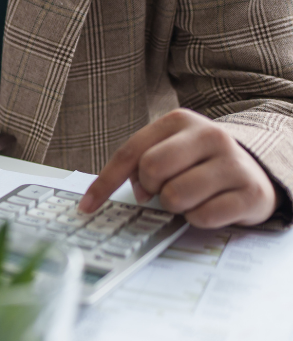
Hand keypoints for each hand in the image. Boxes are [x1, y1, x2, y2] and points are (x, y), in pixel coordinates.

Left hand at [79, 109, 277, 227]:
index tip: (87, 208)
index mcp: (180, 121)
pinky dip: (198, 219)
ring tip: (191, 197)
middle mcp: (210, 135)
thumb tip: (129, 194)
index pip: (130, 153)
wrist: (255, 170)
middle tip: (164, 190)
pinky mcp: (251, 192)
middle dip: (151, 188)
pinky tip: (210, 207)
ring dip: (176, 206)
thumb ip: (140, 164)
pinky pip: (203, 216)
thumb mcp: (168, 151)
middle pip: (152, 169)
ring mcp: (234, 162)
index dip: (105, 183)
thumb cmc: (198, 163)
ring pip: (176, 196)